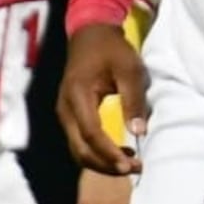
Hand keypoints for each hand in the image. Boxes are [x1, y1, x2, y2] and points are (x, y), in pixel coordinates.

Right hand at [58, 21, 144, 173]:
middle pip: (79, 149)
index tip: (130, 164)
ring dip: (102, 163)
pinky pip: (79, 143)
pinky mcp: (70, 116)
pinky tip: (119, 154)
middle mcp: (65, 108)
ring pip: (77, 150)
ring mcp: (64, 113)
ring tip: (130, 164)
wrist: (91, 34)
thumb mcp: (129, 69)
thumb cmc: (112, 50)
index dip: (109, 152)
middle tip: (135, 169)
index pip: (90, 133)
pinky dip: (97, 154)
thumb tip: (139, 132)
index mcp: (77, 94)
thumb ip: (133, 100)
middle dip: (106, 165)